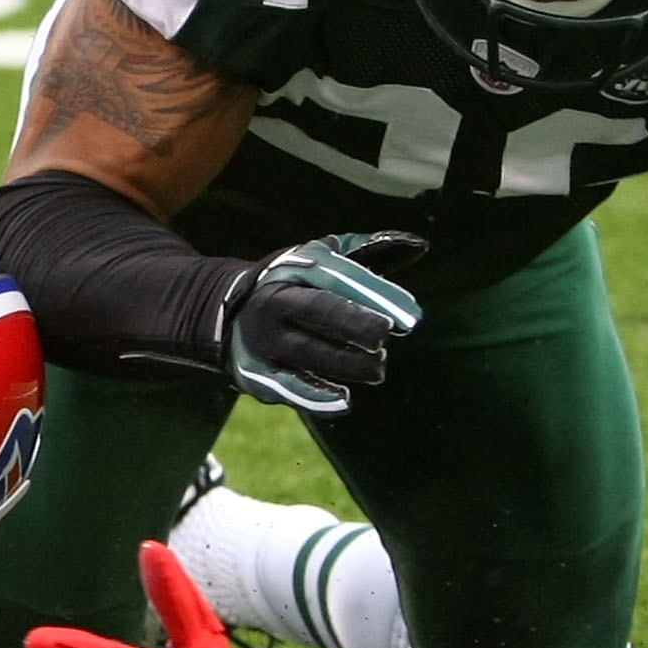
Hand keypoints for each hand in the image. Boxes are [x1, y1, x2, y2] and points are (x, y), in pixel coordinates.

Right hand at [224, 231, 424, 414]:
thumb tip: (419, 245)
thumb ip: (368, 252)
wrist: (228, 317)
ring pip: (309, 353)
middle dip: (354, 324)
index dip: (373, 293)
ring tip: (379, 368)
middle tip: (384, 335)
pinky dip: (317, 397)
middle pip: (318, 311)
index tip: (411, 315)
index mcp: (292, 271)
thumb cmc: (294, 285)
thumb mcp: (320, 260)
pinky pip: (290, 388)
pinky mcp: (259, 376)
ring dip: (347, 363)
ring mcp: (265, 342)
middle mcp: (274, 304)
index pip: (335, 277)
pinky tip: (345, 402)